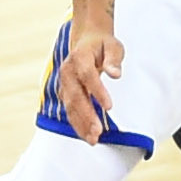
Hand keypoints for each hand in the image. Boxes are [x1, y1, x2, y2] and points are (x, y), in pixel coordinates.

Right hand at [56, 24, 123, 142]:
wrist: (86, 41)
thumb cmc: (103, 45)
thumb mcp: (113, 46)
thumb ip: (114, 59)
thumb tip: (116, 74)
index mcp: (79, 57)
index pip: (87, 75)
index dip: (98, 91)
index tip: (110, 107)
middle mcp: (68, 71)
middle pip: (76, 95)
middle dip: (87, 115)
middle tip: (98, 132)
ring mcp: (64, 83)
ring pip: (70, 106)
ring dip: (80, 124)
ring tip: (93, 140)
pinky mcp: (65, 93)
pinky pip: (70, 111)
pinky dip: (78, 124)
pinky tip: (87, 136)